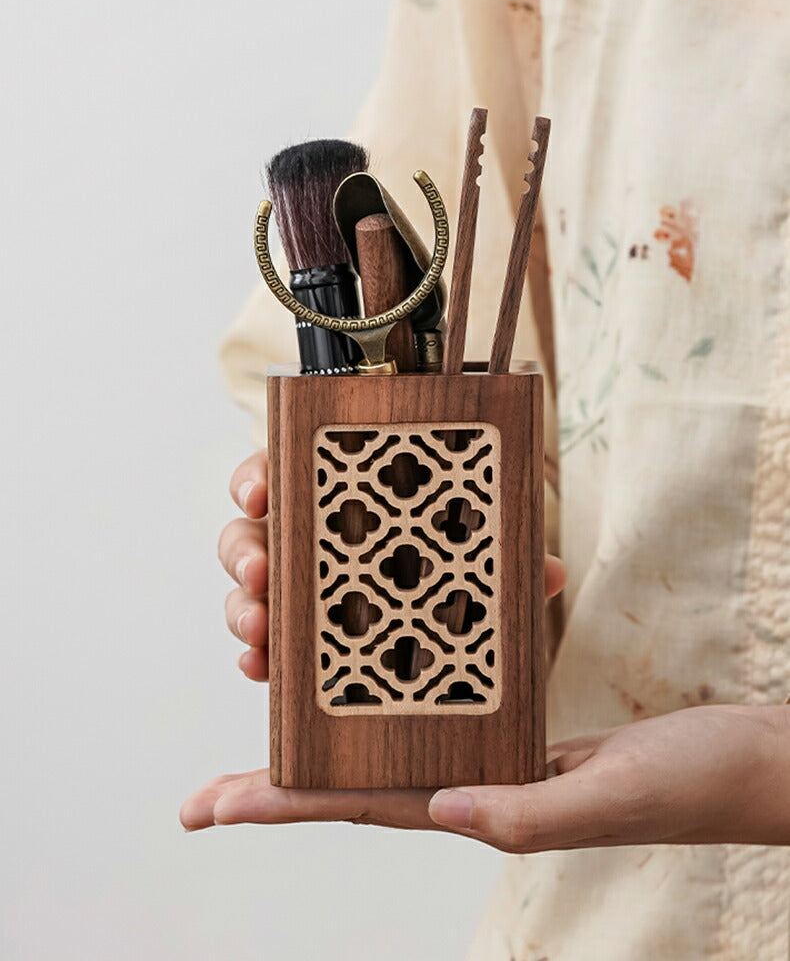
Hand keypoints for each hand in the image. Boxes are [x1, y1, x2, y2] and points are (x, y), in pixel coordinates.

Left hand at [181, 704, 789, 847]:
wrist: (745, 765)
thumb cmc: (697, 786)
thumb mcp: (615, 797)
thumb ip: (530, 815)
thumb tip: (441, 811)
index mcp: (486, 806)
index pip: (362, 806)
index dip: (281, 805)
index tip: (210, 805)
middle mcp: (476, 783)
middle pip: (355, 783)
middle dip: (276, 787)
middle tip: (206, 791)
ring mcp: (497, 755)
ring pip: (390, 746)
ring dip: (326, 741)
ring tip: (269, 729)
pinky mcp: (524, 726)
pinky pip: (440, 711)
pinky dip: (393, 702)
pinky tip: (372, 688)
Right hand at [217, 448, 565, 682]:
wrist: (442, 626)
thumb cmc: (444, 563)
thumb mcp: (472, 553)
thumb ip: (503, 556)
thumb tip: (552, 574)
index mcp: (335, 500)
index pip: (279, 470)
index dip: (259, 478)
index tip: (261, 495)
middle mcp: (302, 538)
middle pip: (248, 532)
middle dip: (244, 552)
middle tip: (261, 573)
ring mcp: (294, 589)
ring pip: (246, 590)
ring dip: (243, 608)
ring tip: (260, 633)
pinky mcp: (294, 637)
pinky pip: (261, 643)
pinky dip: (256, 656)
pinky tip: (261, 669)